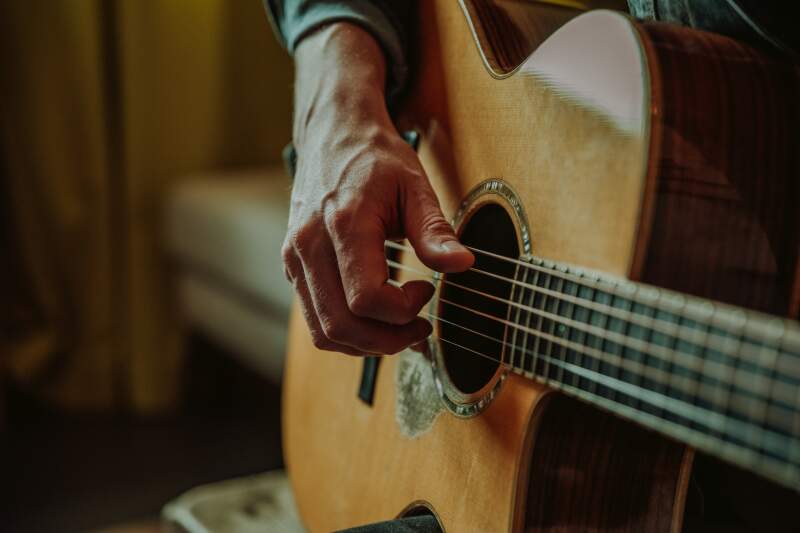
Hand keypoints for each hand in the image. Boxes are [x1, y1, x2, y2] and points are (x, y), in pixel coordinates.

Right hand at [282, 23, 473, 355]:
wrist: (332, 135)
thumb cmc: (373, 158)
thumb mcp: (414, 186)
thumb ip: (434, 231)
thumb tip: (463, 265)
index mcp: (342, 223)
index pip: (365, 297)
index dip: (402, 310)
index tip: (427, 291)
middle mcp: (308, 245)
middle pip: (341, 324)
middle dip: (387, 340)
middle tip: (420, 328)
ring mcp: (294, 259)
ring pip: (324, 331)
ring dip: (366, 344)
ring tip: (401, 329)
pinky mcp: (292, 268)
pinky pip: (316, 320)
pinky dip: (347, 332)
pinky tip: (376, 320)